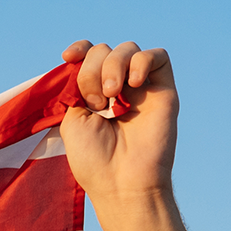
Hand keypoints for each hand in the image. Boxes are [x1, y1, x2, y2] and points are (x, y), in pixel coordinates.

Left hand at [59, 40, 178, 204]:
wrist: (123, 181)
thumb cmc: (94, 159)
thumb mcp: (72, 121)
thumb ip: (74, 89)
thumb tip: (77, 62)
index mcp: (92, 95)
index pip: (88, 57)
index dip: (80, 50)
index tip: (69, 56)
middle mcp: (116, 88)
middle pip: (104, 51)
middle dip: (92, 70)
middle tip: (94, 103)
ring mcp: (140, 87)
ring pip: (128, 49)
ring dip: (113, 67)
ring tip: (111, 97)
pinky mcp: (162, 89)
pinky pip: (157, 55)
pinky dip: (142, 62)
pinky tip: (133, 84)